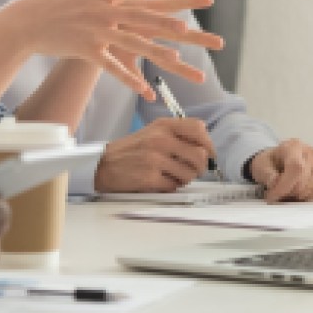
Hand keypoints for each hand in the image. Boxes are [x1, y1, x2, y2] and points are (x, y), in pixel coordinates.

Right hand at [1, 0, 223, 99]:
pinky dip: (129, 79)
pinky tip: (145, 89)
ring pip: (131, 42)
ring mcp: (95, 30)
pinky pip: (112, 67)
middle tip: (187, 28)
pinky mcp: (87, 50)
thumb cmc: (53, 3)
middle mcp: (101, 9)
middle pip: (139, 16)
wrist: (27, 20)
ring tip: (177, 60)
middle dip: (164, 23)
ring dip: (156, 51)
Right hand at [93, 118, 216, 191]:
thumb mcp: (153, 132)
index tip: (208, 153)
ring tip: (172, 176)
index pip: (198, 129)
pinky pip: (175, 186)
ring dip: (185, 179)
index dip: (208, 144)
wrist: (104, 164)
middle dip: (200, 167)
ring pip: (190, 174)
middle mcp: (160, 139)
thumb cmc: (132, 150)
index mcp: (163, 125)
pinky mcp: (150, 177)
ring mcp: (155, 158)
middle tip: (192, 170)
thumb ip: (177, 134)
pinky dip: (171, 187)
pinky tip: (160, 181)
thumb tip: (206, 145)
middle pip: (199, 156)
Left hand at [248, 140, 312, 202]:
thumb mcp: (261, 165)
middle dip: (287, 192)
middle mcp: (310, 152)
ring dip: (295, 195)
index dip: (285, 185)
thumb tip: (275, 182)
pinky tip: (296, 189)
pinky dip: (304, 196)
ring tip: (284, 189)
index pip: (296, 167)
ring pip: (310, 190)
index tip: (273, 196)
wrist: (277, 160)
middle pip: (303, 181)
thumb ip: (267, 174)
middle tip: (275, 193)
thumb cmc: (270, 162)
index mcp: (293, 146)